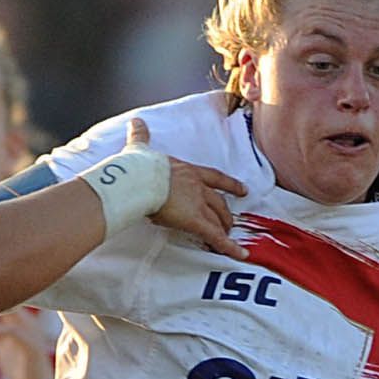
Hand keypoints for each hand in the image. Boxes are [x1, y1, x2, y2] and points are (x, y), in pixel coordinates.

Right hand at [131, 119, 248, 259]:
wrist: (138, 178)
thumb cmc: (137, 166)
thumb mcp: (140, 149)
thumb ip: (140, 137)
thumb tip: (135, 122)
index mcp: (187, 170)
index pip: (214, 178)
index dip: (230, 184)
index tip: (242, 189)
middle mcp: (197, 186)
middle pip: (219, 202)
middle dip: (226, 213)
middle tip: (230, 222)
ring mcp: (197, 203)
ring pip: (217, 219)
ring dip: (224, 229)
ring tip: (228, 238)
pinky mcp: (194, 220)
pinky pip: (215, 236)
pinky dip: (229, 247)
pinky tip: (239, 255)